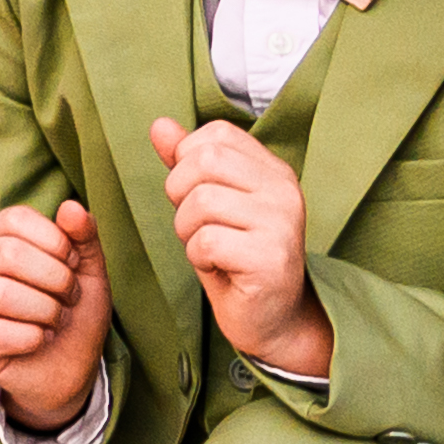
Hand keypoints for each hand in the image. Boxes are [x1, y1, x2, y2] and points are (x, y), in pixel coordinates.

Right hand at [0, 196, 109, 429]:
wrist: (67, 367)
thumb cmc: (71, 311)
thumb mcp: (87, 270)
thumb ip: (82, 236)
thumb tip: (72, 207)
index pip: (15, 219)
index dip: (54, 240)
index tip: (73, 262)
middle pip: (9, 254)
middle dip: (56, 279)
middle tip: (70, 297)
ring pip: (1, 294)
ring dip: (46, 310)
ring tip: (56, 320)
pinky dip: (34, 338)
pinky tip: (40, 340)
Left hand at [153, 113, 329, 380]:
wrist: (271, 318)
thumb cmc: (236, 258)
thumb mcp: (208, 203)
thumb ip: (186, 162)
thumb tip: (159, 125)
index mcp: (273, 170)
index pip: (216, 135)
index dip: (187, 161)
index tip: (198, 194)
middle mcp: (284, 190)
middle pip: (204, 161)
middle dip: (181, 194)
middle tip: (198, 225)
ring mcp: (282, 224)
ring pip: (201, 201)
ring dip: (189, 231)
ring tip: (211, 249)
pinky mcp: (271, 258)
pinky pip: (207, 241)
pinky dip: (199, 257)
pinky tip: (220, 267)